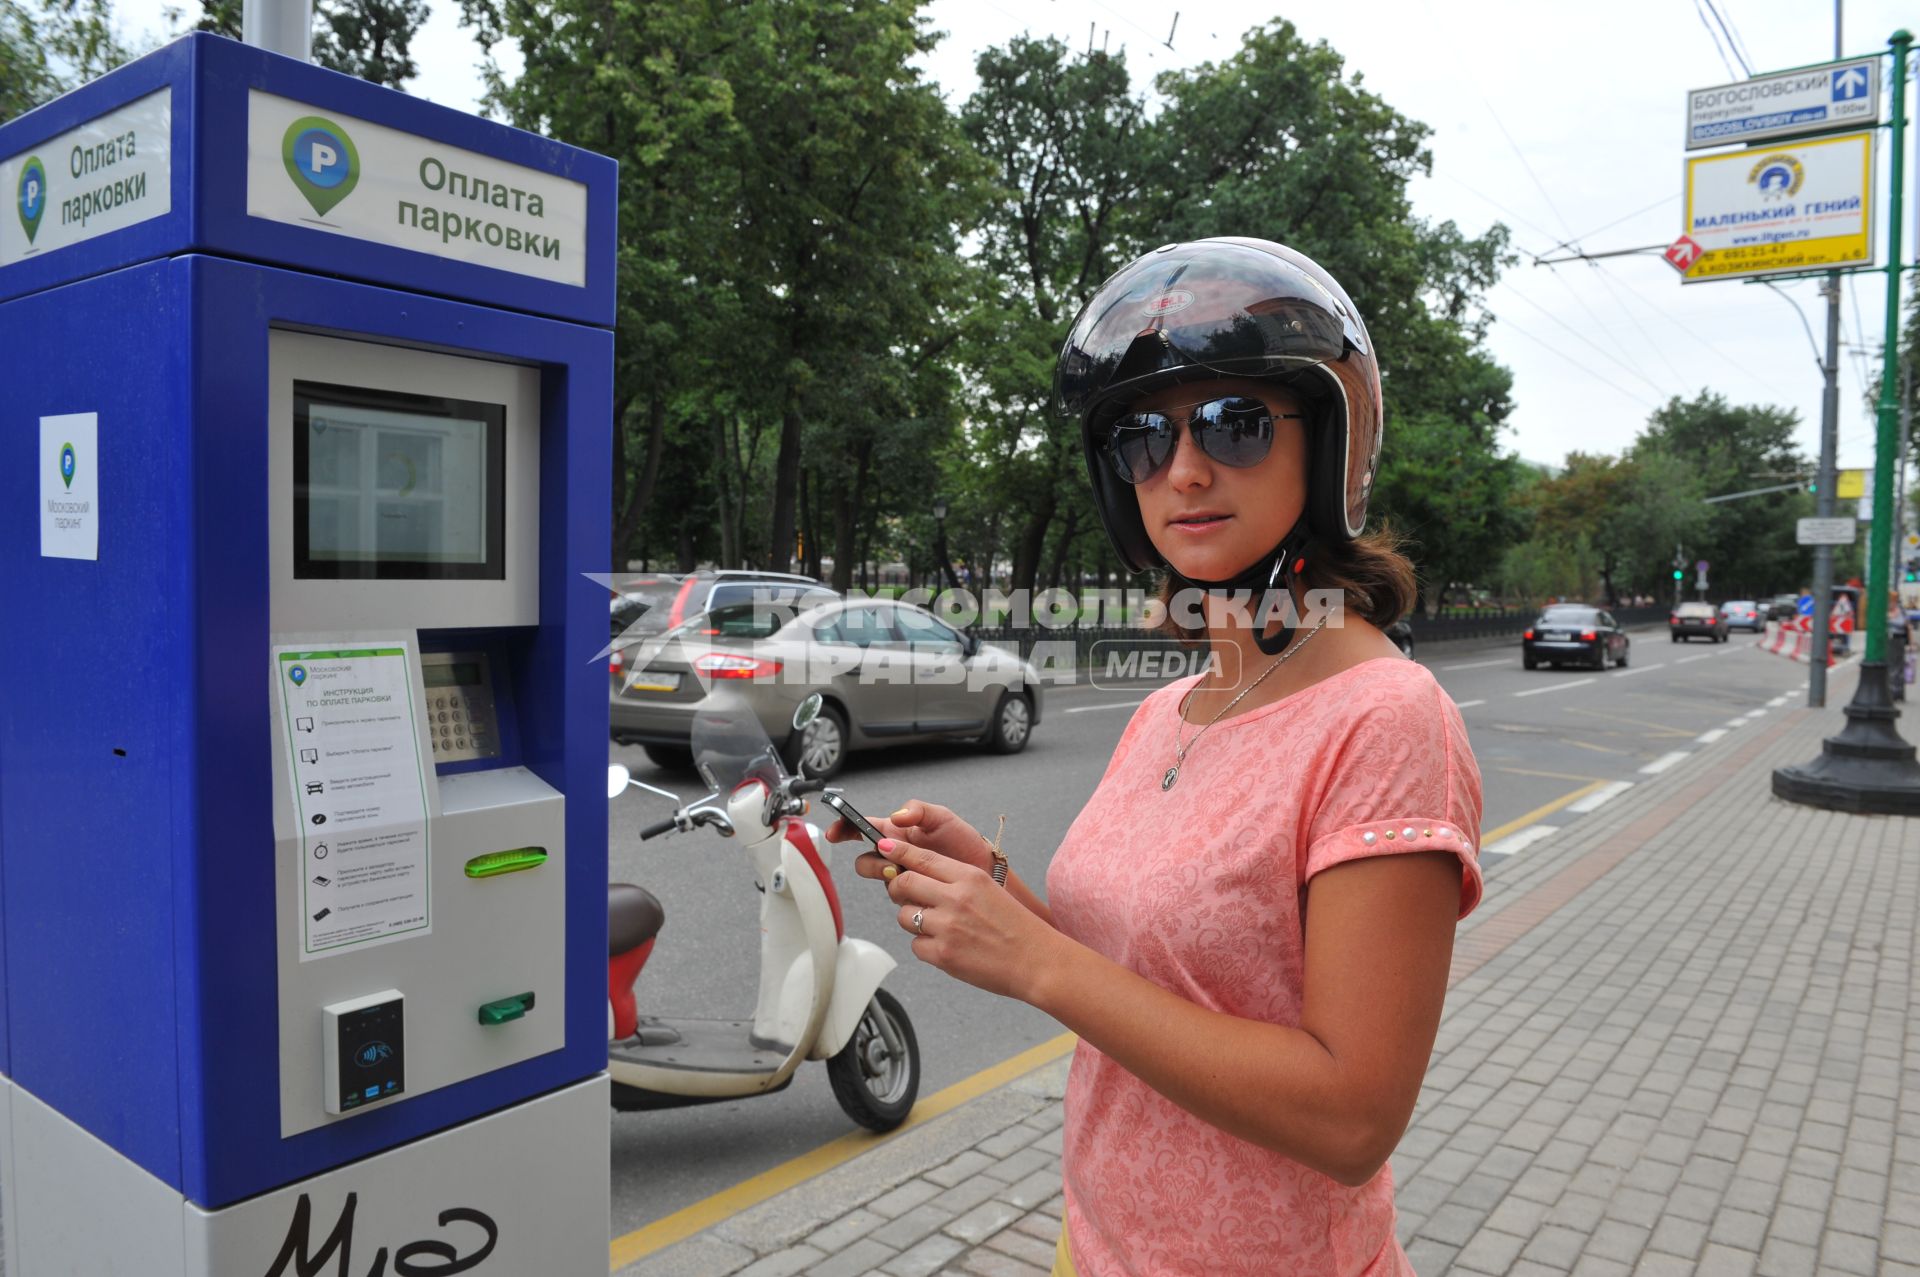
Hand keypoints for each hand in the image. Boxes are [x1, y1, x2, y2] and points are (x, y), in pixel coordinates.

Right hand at [828, 798, 994, 884]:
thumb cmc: (965, 843)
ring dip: (887, 878)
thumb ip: (918, 810)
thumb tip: (896, 816)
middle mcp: (896, 854)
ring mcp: (902, 876)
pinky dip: (902, 894)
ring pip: (879, 879)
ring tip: (907, 875)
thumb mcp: (943, 818)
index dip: (845, 828)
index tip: (836, 833)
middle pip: (865, 859)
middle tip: (890, 864)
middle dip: (872, 863)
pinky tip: (917, 889)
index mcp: (898, 832)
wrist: (985, 872)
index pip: (863, 828)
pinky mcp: (912, 895)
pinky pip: (896, 897)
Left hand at [876, 837, 1059, 1000]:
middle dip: (897, 887)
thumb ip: (955, 881)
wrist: (1037, 961)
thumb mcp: (989, 890)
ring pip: (905, 916)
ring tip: (937, 927)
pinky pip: (915, 945)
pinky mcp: (943, 954)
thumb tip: (919, 876)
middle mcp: (956, 898)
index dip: (898, 852)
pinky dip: (925, 947)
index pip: (922, 858)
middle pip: (904, 883)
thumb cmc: (1016, 926)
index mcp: (969, 877)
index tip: (884, 847)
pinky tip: (947, 947)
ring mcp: (948, 927)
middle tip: (903, 894)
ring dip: (913, 920)